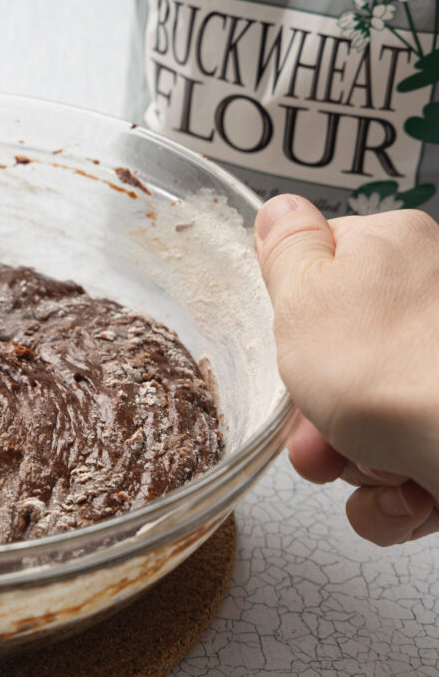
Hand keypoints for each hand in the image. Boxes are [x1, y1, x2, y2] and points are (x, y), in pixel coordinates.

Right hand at [255, 194, 438, 545]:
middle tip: (320, 436)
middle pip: (340, 363)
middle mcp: (430, 303)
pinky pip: (406, 467)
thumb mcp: (304, 295)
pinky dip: (395, 494)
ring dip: (355, 463)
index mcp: (392, 252)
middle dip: (320, 418)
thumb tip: (280, 210)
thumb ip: (286, 250)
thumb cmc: (393, 370)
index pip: (318, 278)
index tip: (292, 356)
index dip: (291, 329)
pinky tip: (406, 492)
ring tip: (376, 468)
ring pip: (369, 423)